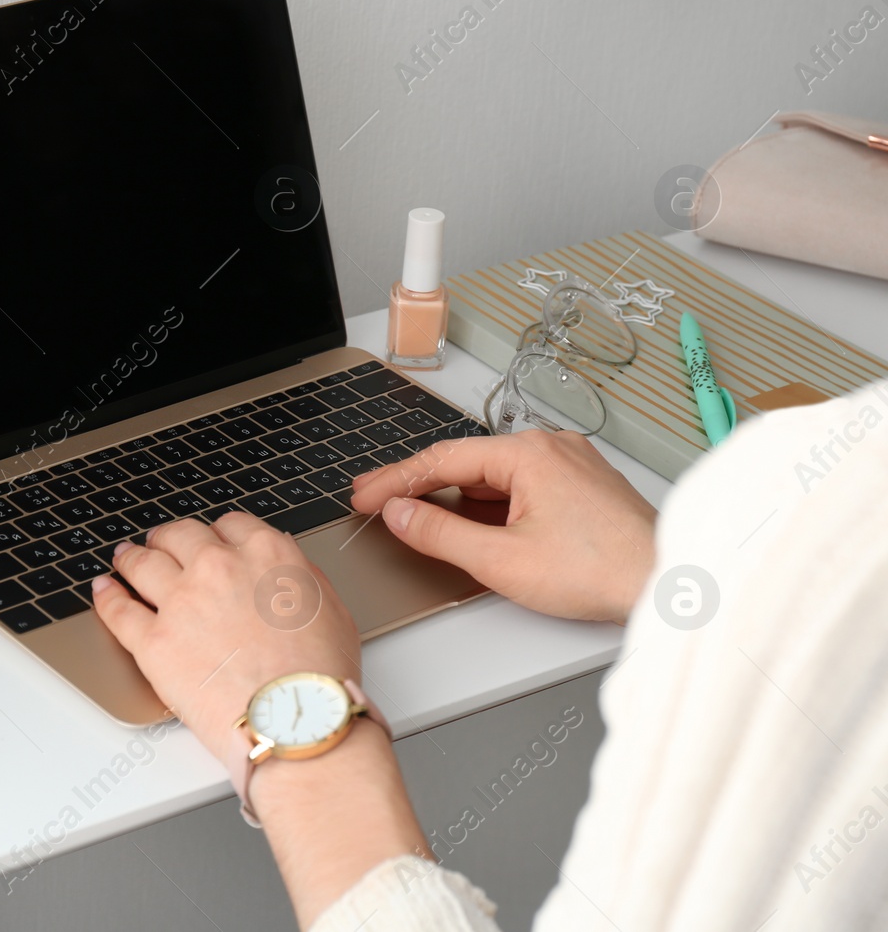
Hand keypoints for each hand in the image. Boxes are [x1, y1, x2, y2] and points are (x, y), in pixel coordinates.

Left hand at [91, 513, 362, 760]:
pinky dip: (106, 596)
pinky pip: (118, 610)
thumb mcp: (332, 609)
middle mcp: (218, 567)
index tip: (211, 542)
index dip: (218, 535)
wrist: (296, 723)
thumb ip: (302, 575)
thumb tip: (285, 559)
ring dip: (132, 558)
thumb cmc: (319, 678)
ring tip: (125, 559)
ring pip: (142, 563)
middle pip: (180, 536)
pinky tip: (104, 590)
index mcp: (265, 554)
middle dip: (170, 539)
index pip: (230, 525)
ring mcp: (180, 602)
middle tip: (163, 545)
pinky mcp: (153, 641)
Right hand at [349, 430, 655, 622]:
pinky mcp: (582, 487)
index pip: (441, 460)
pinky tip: (472, 526)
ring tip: (415, 518)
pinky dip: (489, 505)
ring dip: (454, 498)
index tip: (364, 498)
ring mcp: (569, 465)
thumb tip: (400, 515)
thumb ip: (440, 534)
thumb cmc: (602, 571)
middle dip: (418, 486)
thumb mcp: (501, 560)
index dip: (394, 481)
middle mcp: (550, 448)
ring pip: (493, 477)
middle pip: (466, 464)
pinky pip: (520, 487)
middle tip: (376, 502)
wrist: (669, 585)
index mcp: (527, 453)